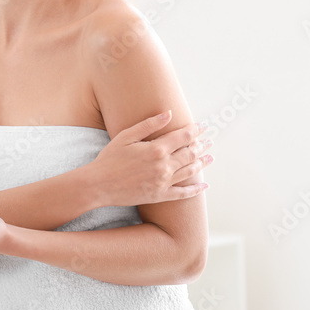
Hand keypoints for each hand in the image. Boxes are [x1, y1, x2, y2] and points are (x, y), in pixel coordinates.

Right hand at [88, 110, 211, 206]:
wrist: (99, 185)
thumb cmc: (109, 158)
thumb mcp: (126, 136)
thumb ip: (149, 125)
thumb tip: (169, 113)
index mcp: (156, 149)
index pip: (183, 137)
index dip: (195, 131)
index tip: (203, 126)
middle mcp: (164, 166)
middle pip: (190, 154)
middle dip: (201, 146)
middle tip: (209, 141)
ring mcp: (163, 182)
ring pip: (190, 171)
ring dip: (202, 163)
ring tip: (210, 157)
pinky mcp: (160, 196)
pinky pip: (183, 193)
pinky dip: (196, 190)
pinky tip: (204, 185)